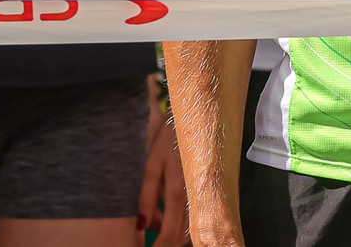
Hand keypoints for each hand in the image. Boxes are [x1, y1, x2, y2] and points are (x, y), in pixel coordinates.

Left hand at [142, 85, 190, 244]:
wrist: (197, 116)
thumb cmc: (170, 139)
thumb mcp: (152, 165)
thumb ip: (146, 197)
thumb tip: (140, 226)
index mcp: (177, 189)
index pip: (169, 232)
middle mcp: (195, 196)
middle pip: (182, 235)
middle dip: (166, 241)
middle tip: (149, 234)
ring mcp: (205, 194)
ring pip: (190, 227)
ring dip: (172, 232)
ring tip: (154, 218)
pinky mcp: (210, 190)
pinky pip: (196, 215)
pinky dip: (181, 220)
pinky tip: (166, 209)